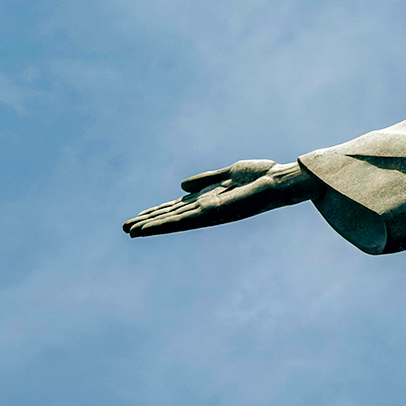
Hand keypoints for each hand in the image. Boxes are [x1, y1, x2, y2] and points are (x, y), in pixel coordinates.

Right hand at [123, 159, 320, 235]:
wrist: (280, 180)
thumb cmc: (261, 175)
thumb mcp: (229, 173)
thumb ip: (206, 180)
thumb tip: (180, 186)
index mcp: (209, 198)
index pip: (178, 207)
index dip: (158, 212)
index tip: (138, 217)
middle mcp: (207, 208)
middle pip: (172, 215)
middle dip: (150, 221)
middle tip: (125, 228)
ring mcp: (209, 213)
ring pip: (174, 221)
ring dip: (152, 226)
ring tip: (130, 231)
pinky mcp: (213, 214)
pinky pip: (185, 221)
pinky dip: (165, 225)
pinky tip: (150, 228)